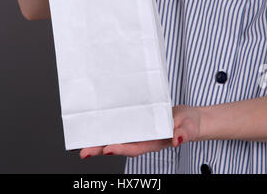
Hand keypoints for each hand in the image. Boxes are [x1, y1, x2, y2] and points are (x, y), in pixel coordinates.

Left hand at [79, 105, 201, 158]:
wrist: (189, 120)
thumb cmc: (188, 124)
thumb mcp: (188, 126)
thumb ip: (183, 133)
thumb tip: (177, 139)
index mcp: (154, 142)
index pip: (135, 147)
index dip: (121, 149)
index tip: (107, 150)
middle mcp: (143, 139)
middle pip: (120, 145)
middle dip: (102, 149)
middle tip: (84, 152)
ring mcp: (139, 132)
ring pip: (118, 137)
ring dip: (101, 140)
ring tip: (83, 143)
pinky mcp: (138, 123)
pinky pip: (121, 126)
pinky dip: (109, 127)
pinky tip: (97, 127)